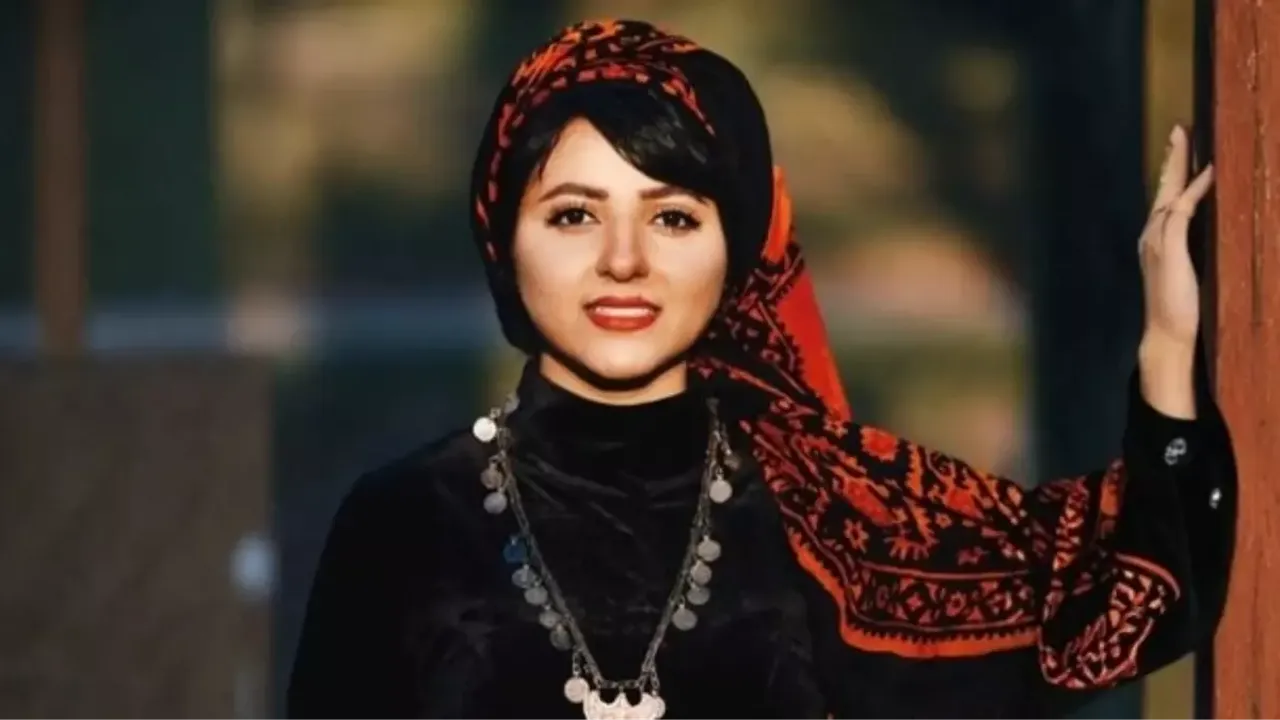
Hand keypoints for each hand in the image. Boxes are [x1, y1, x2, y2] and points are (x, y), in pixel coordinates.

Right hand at [1137, 125, 1212, 418]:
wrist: (1168, 333)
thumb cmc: (1182, 311)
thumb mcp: (1191, 275)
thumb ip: (1195, 254)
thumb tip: (1216, 236)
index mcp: (1157, 241)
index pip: (1168, 199)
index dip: (1176, 173)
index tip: (1183, 147)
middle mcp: (1152, 236)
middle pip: (1164, 189)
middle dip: (1173, 158)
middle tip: (1181, 129)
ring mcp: (1157, 241)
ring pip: (1170, 194)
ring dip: (1181, 165)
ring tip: (1189, 140)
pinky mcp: (1168, 248)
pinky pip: (1183, 210)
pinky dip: (1195, 189)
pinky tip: (1208, 172)